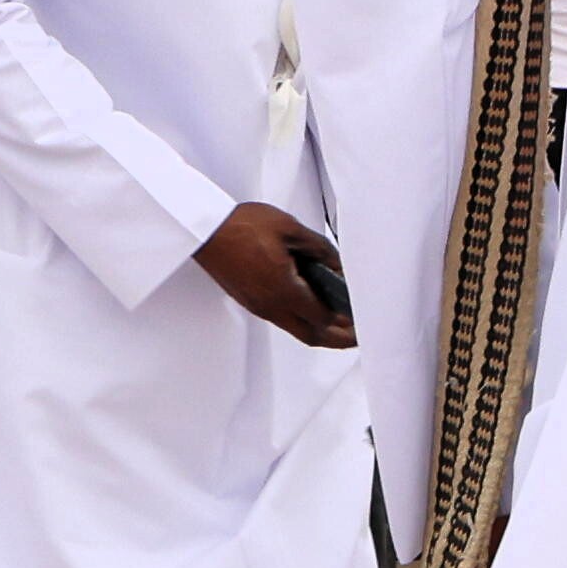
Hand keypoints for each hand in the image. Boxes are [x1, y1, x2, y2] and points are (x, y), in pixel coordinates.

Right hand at [192, 200, 352, 346]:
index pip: (324, 317)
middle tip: (356, 338)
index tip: (362, 318)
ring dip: (319, 332)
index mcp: (284, 290)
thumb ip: (320, 249)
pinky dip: (301, 322)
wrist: (204, 229)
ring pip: (296, 330)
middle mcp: (271, 305)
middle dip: (337, 341)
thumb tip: (338, 265)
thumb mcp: (290, 229)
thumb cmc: (240, 226)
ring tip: (338, 327)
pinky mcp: (249, 300)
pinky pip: (281, 320)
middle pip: (311, 336)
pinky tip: (308, 309)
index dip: (347, 320)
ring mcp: (258, 306)